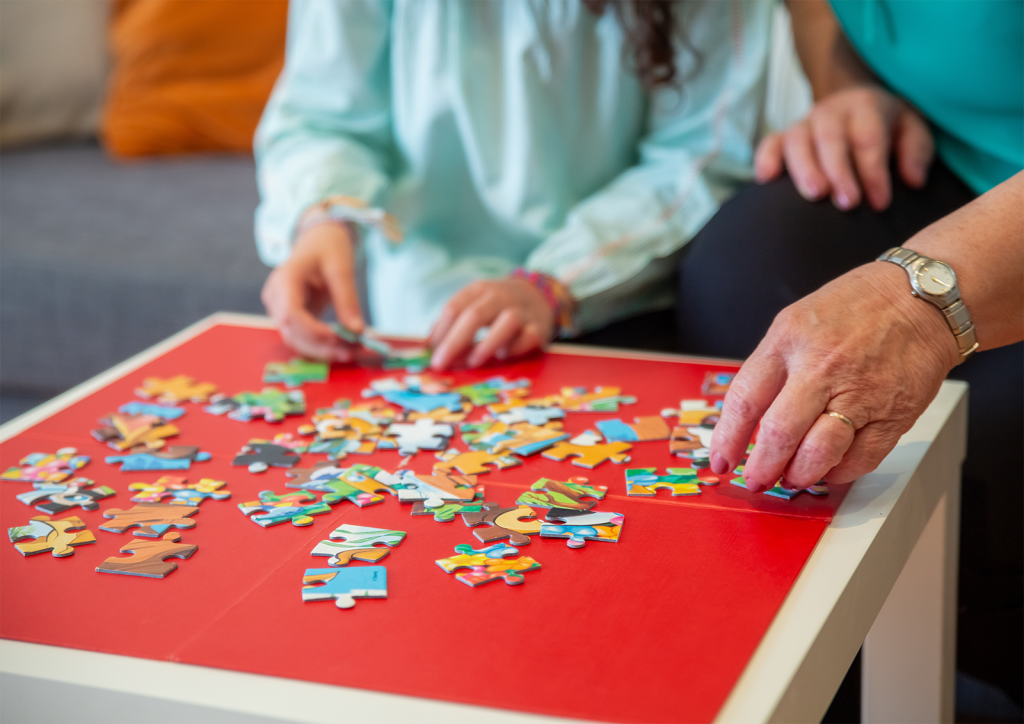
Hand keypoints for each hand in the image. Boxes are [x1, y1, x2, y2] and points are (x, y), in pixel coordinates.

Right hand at [261, 222, 364, 361]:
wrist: (318, 240)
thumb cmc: (327, 248)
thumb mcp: (341, 269)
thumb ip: (347, 301)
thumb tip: (357, 332)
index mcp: (284, 279)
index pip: (291, 315)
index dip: (314, 333)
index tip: (340, 340)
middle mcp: (276, 297)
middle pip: (292, 333)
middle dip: (321, 347)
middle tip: (352, 352)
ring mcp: (279, 309)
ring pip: (296, 340)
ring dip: (322, 351)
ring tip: (350, 351)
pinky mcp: (290, 317)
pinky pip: (301, 338)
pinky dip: (321, 346)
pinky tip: (342, 347)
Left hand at [428, 278, 555, 369]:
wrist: (539, 295)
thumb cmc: (497, 306)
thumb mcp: (475, 304)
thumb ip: (453, 323)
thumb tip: (428, 346)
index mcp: (479, 290)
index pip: (454, 308)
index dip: (440, 332)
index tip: (431, 354)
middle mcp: (501, 296)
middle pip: (475, 316)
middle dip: (454, 343)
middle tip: (441, 364)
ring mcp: (522, 311)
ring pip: (506, 322)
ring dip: (487, 344)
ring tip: (473, 362)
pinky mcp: (539, 328)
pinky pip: (528, 337)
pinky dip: (514, 348)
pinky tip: (502, 356)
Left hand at [709, 262, 958, 490]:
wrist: (922, 298)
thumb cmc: (856, 308)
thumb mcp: (795, 322)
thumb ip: (772, 368)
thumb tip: (748, 419)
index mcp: (788, 342)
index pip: (745, 400)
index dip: (727, 438)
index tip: (720, 460)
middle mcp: (821, 368)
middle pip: (778, 433)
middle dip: (761, 467)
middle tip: (756, 479)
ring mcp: (859, 393)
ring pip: (818, 453)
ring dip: (799, 475)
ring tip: (791, 478)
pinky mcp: (894, 414)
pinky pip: (860, 459)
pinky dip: (839, 472)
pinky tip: (829, 468)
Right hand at [755, 85, 933, 210]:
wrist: (859, 107)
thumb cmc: (888, 128)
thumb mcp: (913, 131)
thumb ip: (917, 153)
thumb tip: (913, 181)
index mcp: (866, 105)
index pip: (868, 138)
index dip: (874, 172)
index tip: (880, 203)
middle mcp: (831, 110)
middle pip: (831, 138)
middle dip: (839, 172)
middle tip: (848, 203)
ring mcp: (805, 123)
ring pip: (798, 140)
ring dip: (805, 169)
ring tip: (815, 195)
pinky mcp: (784, 136)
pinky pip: (770, 143)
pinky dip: (766, 159)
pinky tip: (767, 180)